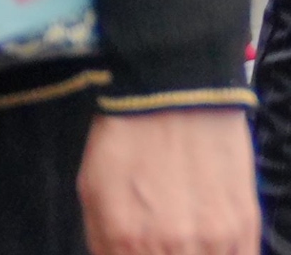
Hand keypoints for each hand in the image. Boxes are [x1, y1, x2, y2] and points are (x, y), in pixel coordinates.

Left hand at [77, 108, 254, 254]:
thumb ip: (103, 240)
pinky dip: (222, 254)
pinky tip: (208, 241)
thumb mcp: (92, 190)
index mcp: (124, 238)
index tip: (136, 248)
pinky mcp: (244, 227)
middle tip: (159, 240)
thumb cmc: (126, 140)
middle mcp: (171, 246)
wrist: (173, 97)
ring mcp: (212, 240)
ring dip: (192, 253)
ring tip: (183, 233)